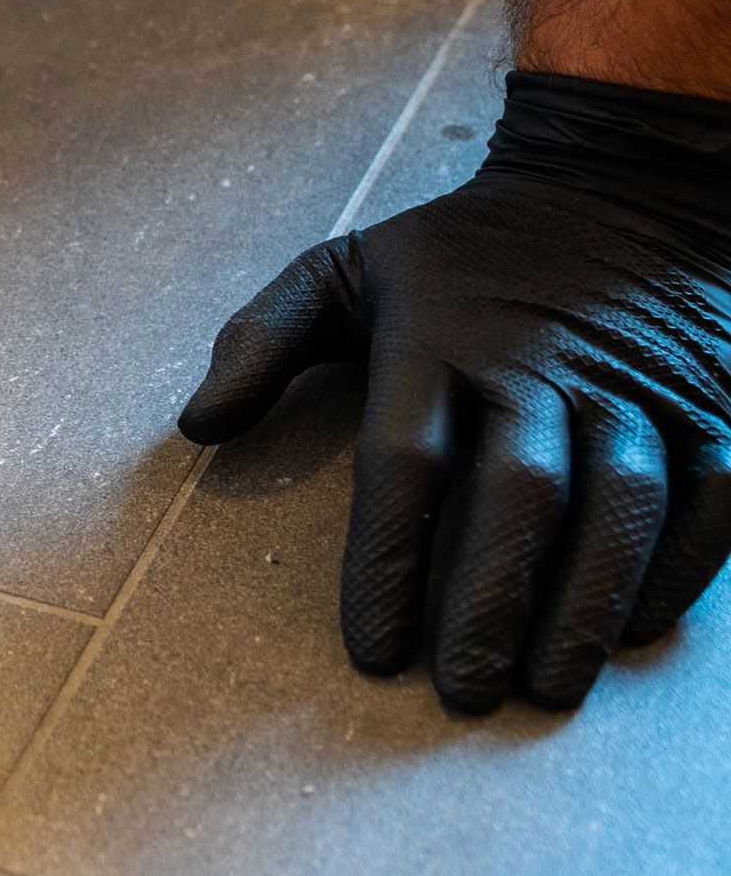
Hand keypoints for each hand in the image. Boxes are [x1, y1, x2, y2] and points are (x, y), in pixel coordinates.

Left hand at [179, 72, 730, 711]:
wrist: (623, 184)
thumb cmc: (461, 253)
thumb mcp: (344, 269)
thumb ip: (262, 341)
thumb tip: (197, 427)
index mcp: (436, 338)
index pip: (404, 463)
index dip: (385, 562)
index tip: (372, 652)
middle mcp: (538, 364)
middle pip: (516, 494)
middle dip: (487, 600)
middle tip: (460, 691)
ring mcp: (634, 383)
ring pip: (620, 502)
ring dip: (585, 601)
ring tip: (546, 687)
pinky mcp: (715, 400)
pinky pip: (713, 493)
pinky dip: (679, 566)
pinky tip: (633, 632)